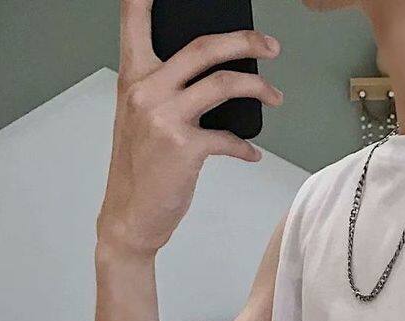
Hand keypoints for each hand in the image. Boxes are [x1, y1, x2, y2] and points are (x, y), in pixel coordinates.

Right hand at [96, 0, 283, 258]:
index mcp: (133, 77)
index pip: (134, 20)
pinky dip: (245, 147)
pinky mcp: (185, 147)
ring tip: (275, 96)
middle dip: (245, 41)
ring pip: (224, 84)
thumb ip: (165, 91)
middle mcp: (147, 90)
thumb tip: (212, 79)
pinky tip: (252, 153)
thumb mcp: (140, 120)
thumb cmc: (139, 170)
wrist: (130, 216)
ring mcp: (165, 117)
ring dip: (258, 88)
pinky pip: (229, 138)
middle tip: (270, 45)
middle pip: (203, 47)